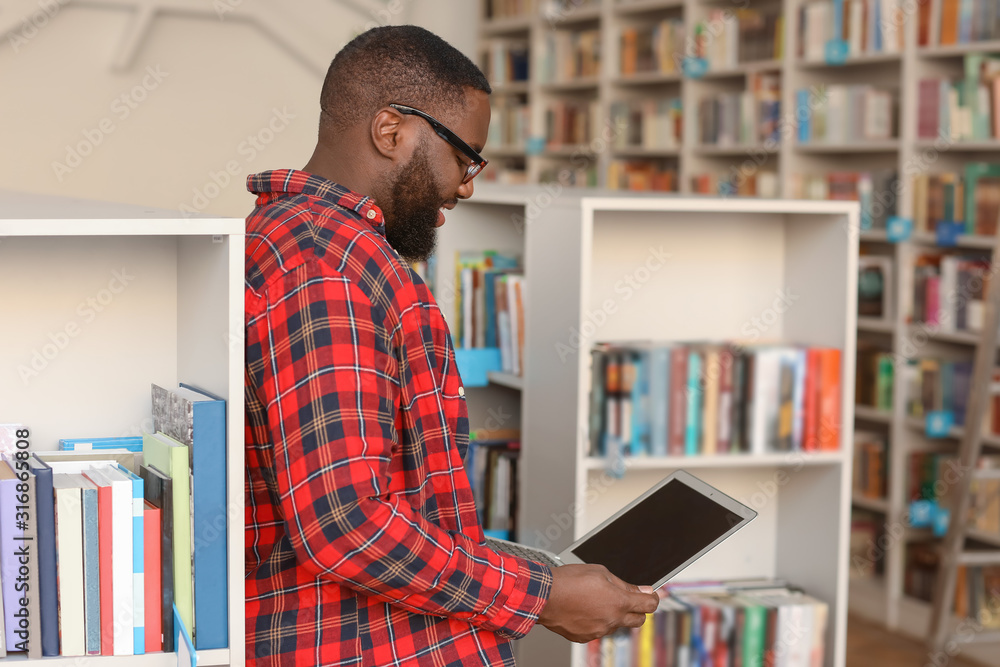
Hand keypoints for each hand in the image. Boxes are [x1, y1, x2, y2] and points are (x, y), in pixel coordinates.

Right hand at [536, 564, 659, 642]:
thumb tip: (642, 591)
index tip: (650, 595)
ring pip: (616, 625)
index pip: (649, 605)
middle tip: (627, 599)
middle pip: (638, 620)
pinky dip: (597, 621)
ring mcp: (599, 631)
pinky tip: (585, 609)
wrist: (543, 596)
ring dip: (613, 614)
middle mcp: (612, 620)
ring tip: (596, 600)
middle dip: (637, 610)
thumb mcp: (600, 572)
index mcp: (618, 602)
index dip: (653, 598)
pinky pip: (599, 630)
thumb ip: (624, 585)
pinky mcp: (586, 637)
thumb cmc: (569, 581)